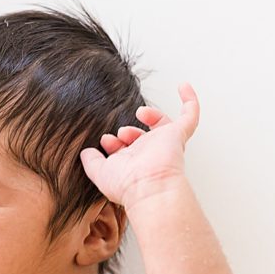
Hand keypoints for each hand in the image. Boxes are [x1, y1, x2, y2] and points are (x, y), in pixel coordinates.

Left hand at [79, 82, 199, 207]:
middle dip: (128, 132)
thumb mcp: (99, 172)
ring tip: (140, 112)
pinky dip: (189, 100)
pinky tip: (183, 86)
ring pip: (163, 125)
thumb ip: (91, 161)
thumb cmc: (126, 185)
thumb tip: (85, 151)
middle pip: (143, 137)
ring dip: (150, 116)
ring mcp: (165, 143)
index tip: (104, 140)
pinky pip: (189, 116)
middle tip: (121, 132)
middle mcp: (151, 154)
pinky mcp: (178, 135)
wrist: (148, 187)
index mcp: (134, 164)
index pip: (125, 149)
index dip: (113, 141)